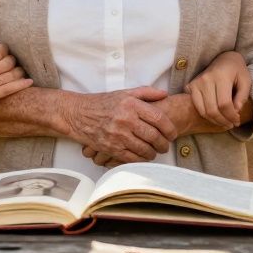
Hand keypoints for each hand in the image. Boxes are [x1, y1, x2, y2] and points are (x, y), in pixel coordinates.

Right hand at [83, 96, 197, 166]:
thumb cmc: (103, 103)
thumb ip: (146, 92)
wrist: (79, 115)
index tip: (173, 134)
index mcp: (131, 105)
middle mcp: (126, 119)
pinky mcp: (111, 148)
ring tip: (155, 151)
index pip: (159, 118)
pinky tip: (143, 157)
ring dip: (154, 153)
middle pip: (154, 136)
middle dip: (164, 144)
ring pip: (145, 149)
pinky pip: (132, 158)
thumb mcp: (124, 93)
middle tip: (165, 145)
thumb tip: (165, 94)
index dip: (170, 128)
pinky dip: (141, 160)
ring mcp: (118, 135)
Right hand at [186, 51, 250, 127]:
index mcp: (221, 76)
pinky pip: (196, 106)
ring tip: (224, 123)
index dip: (231, 116)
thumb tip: (236, 112)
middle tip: (231, 124)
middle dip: (223, 121)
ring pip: (203, 110)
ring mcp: (196, 83)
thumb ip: (242, 97)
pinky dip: (205, 115)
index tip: (237, 121)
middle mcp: (206, 79)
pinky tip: (215, 117)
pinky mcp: (190, 86)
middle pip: (212, 109)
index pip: (224, 104)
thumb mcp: (246, 81)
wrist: (224, 59)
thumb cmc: (237, 70)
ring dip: (214, 121)